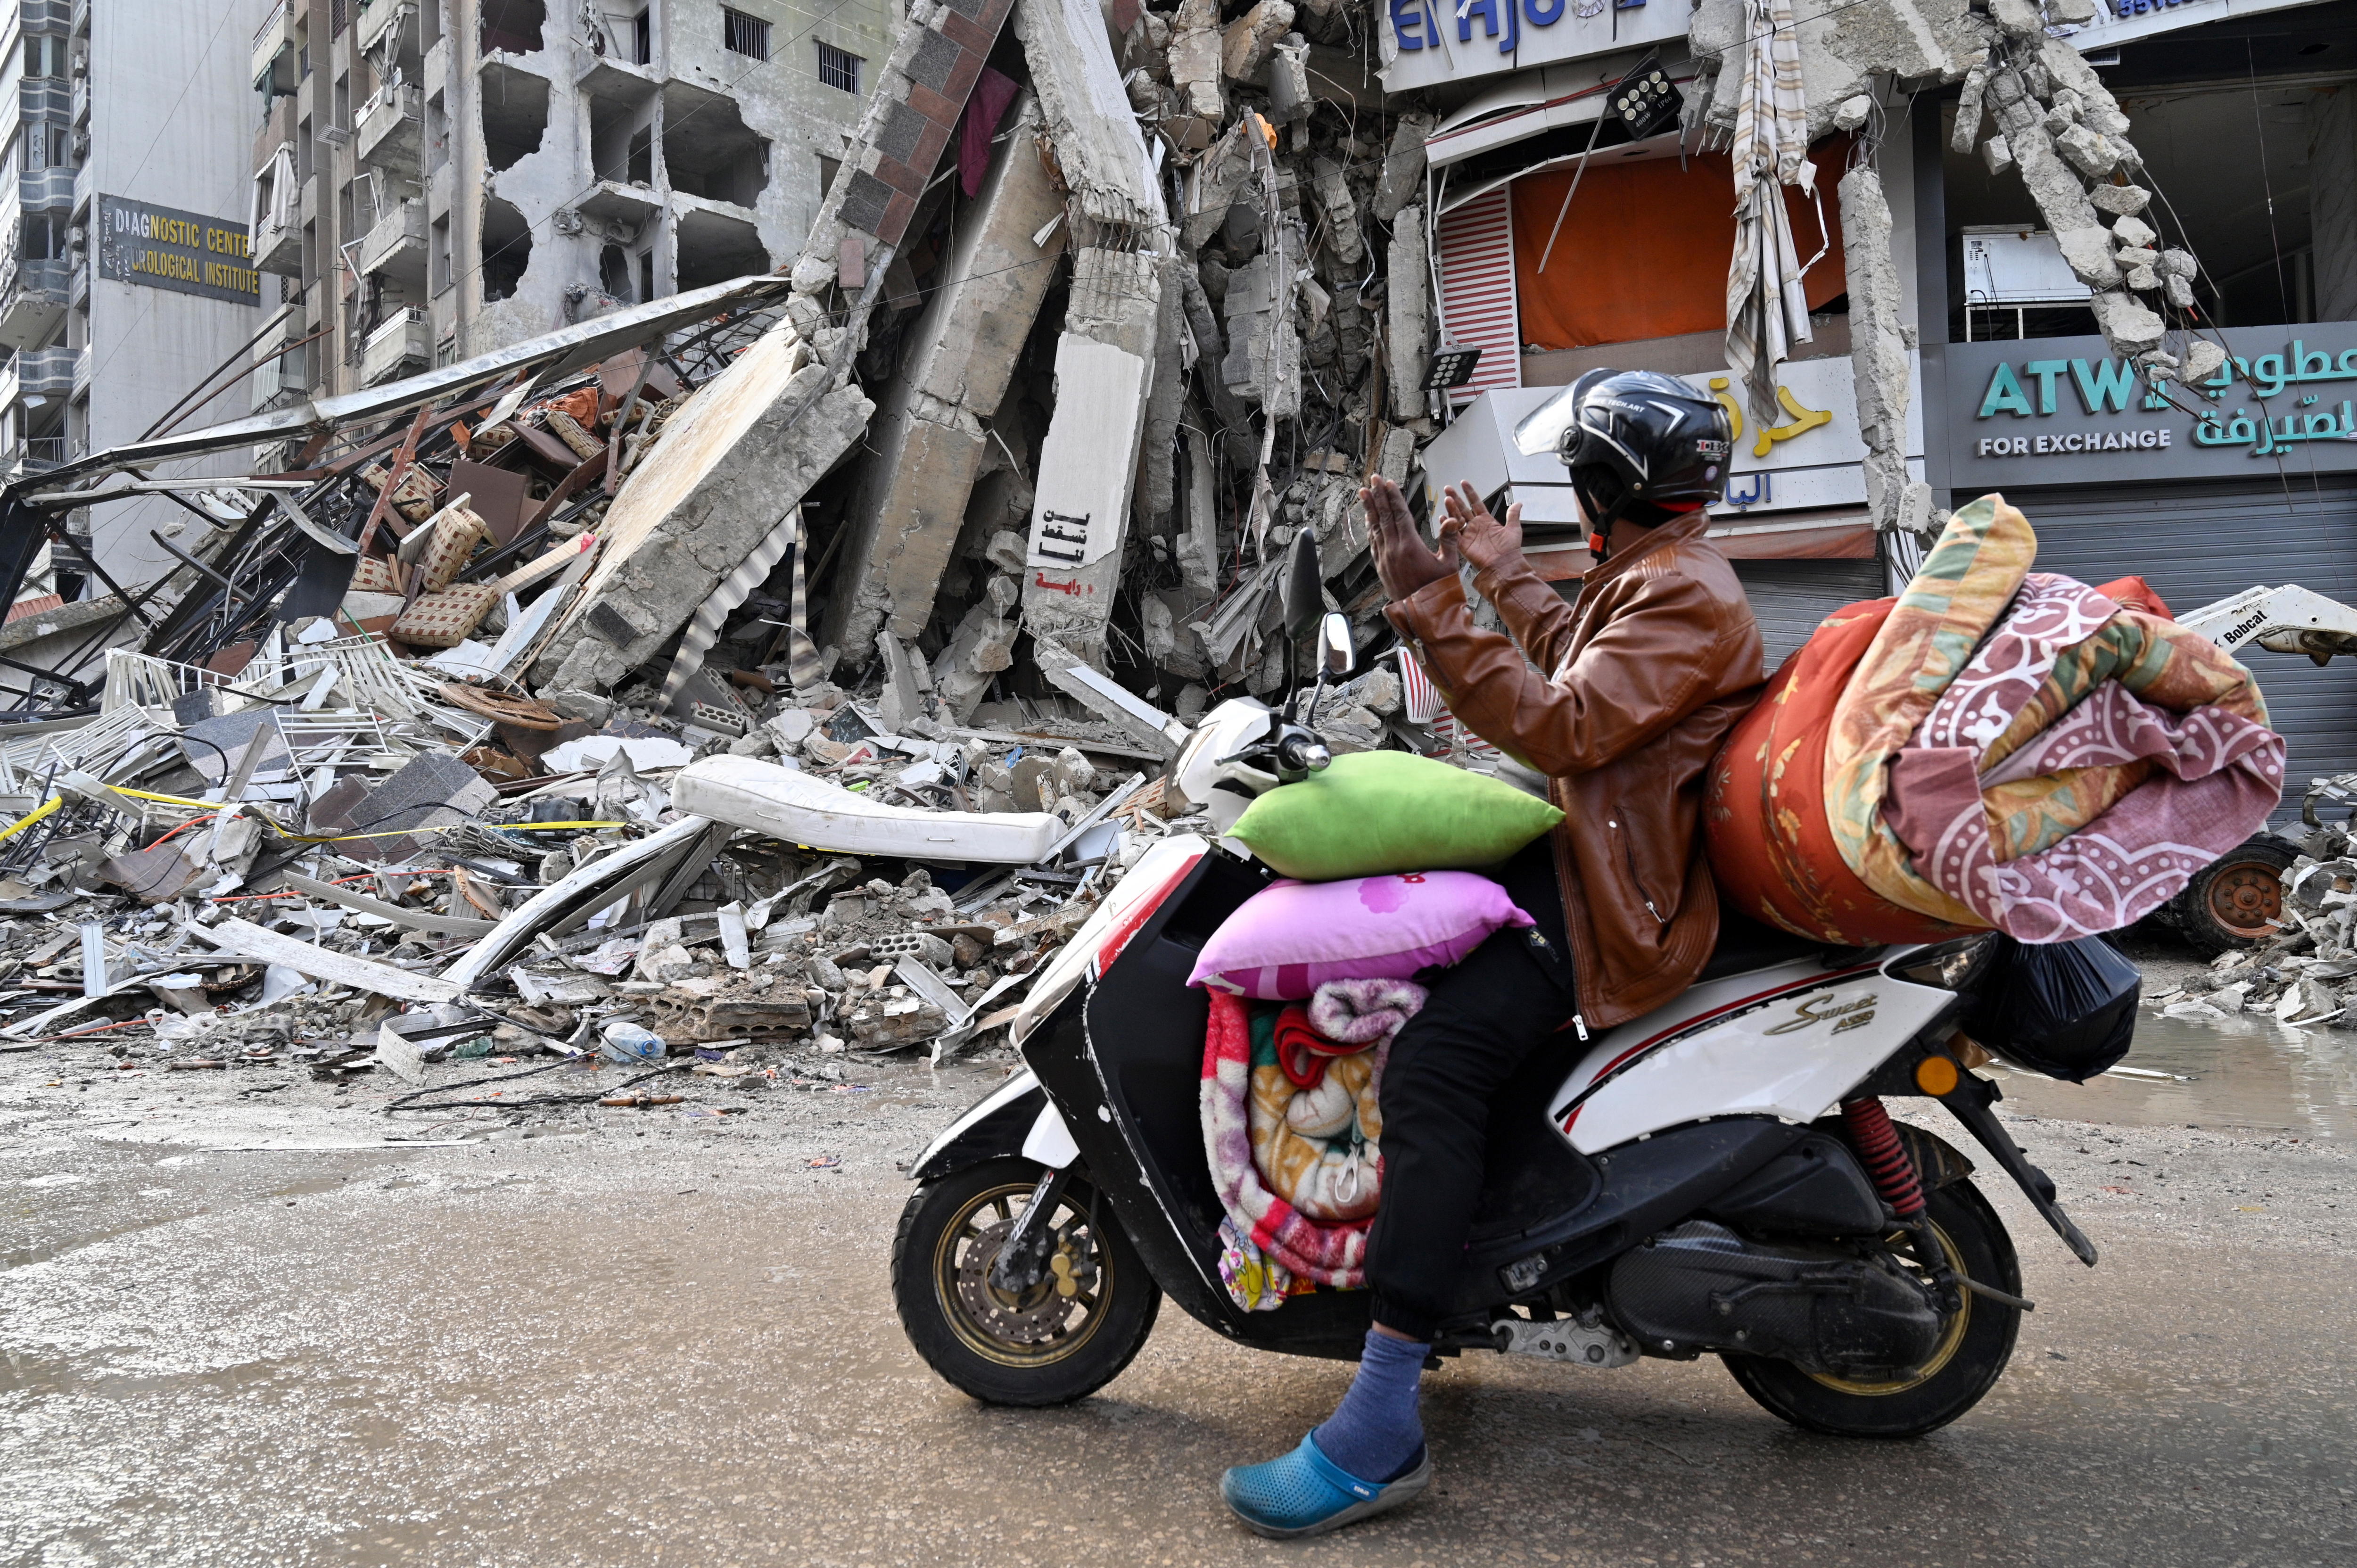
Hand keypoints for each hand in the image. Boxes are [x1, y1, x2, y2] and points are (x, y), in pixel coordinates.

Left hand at [1363, 476, 1456, 601]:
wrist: (1423, 615)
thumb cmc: (1438, 591)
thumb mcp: (1449, 564)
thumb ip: (1449, 539)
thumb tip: (1451, 519)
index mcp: (1410, 546)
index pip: (1400, 514)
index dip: (1394, 497)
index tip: (1388, 483)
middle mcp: (1394, 551)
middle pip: (1384, 516)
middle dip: (1378, 496)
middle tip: (1373, 479)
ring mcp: (1385, 559)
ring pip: (1375, 528)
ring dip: (1370, 509)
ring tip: (1364, 493)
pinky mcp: (1381, 568)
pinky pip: (1373, 543)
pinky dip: (1371, 528)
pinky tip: (1369, 520)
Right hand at [1437, 483, 1523, 574]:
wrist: (1504, 565)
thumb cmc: (1510, 549)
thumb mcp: (1513, 529)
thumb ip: (1513, 515)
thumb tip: (1519, 503)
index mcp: (1486, 521)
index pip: (1476, 503)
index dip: (1470, 493)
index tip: (1463, 483)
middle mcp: (1476, 526)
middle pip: (1463, 508)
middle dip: (1455, 498)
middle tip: (1448, 488)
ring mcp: (1469, 534)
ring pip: (1457, 518)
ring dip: (1451, 508)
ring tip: (1447, 498)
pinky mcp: (1463, 544)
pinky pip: (1453, 533)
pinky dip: (1447, 525)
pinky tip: (1442, 517)